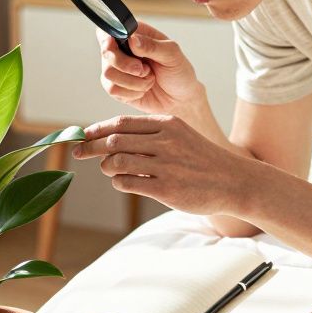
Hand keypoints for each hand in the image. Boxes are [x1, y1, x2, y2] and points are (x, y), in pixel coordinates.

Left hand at [71, 114, 253, 216]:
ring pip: (116, 162)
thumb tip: (110, 140)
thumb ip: (150, 135)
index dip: (96, 129)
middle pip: (114, 141)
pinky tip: (125, 182)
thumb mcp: (180, 136)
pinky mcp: (165, 189)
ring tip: (110, 170)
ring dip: (106, 167)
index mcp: (167, 125)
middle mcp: (165, 142)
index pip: (121, 123)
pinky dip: (119, 182)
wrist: (234, 182)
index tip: (80, 135)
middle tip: (78, 153)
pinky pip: (127, 183)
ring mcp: (165, 166)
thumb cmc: (201, 160)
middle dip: (90, 147)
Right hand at [95, 21, 202, 114]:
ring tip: (149, 79)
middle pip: (107, 54)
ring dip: (134, 82)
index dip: (108, 39)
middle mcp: (123, 50)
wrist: (180, 99)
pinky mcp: (116, 87)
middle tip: (145, 70)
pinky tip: (143, 89)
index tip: (116, 47)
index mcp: (135, 35)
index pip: (110, 30)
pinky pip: (113, 90)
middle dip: (126, 65)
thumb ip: (152, 45)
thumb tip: (133, 40)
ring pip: (108, 74)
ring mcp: (118, 69)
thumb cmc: (178, 73)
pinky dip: (132, 92)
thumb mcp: (172, 55)